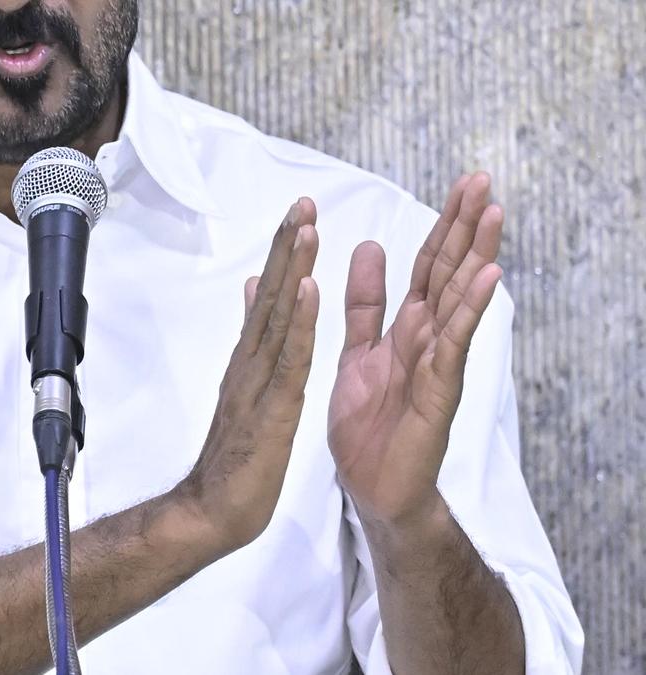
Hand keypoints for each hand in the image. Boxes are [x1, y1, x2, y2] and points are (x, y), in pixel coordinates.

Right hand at [176, 198, 319, 551]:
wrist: (210, 511)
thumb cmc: (232, 460)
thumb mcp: (244, 393)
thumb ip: (249, 343)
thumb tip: (252, 295)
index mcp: (250, 360)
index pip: (269, 297)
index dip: (285, 254)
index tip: (299, 214)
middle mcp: (251, 361)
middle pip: (271, 294)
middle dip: (289, 245)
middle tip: (304, 200)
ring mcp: (259, 382)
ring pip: (279, 317)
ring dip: (293, 269)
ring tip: (307, 226)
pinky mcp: (273, 408)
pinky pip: (289, 359)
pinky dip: (299, 322)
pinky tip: (309, 289)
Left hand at [327, 173, 504, 525]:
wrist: (370, 486)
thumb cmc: (366, 424)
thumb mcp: (357, 350)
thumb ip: (364, 303)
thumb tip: (371, 245)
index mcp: (405, 328)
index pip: (427, 266)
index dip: (443, 225)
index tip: (462, 183)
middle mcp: (428, 339)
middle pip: (448, 273)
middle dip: (464, 227)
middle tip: (481, 179)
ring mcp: (438, 363)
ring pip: (458, 301)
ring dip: (476, 256)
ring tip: (492, 214)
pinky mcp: (439, 391)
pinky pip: (454, 344)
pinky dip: (469, 309)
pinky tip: (487, 277)